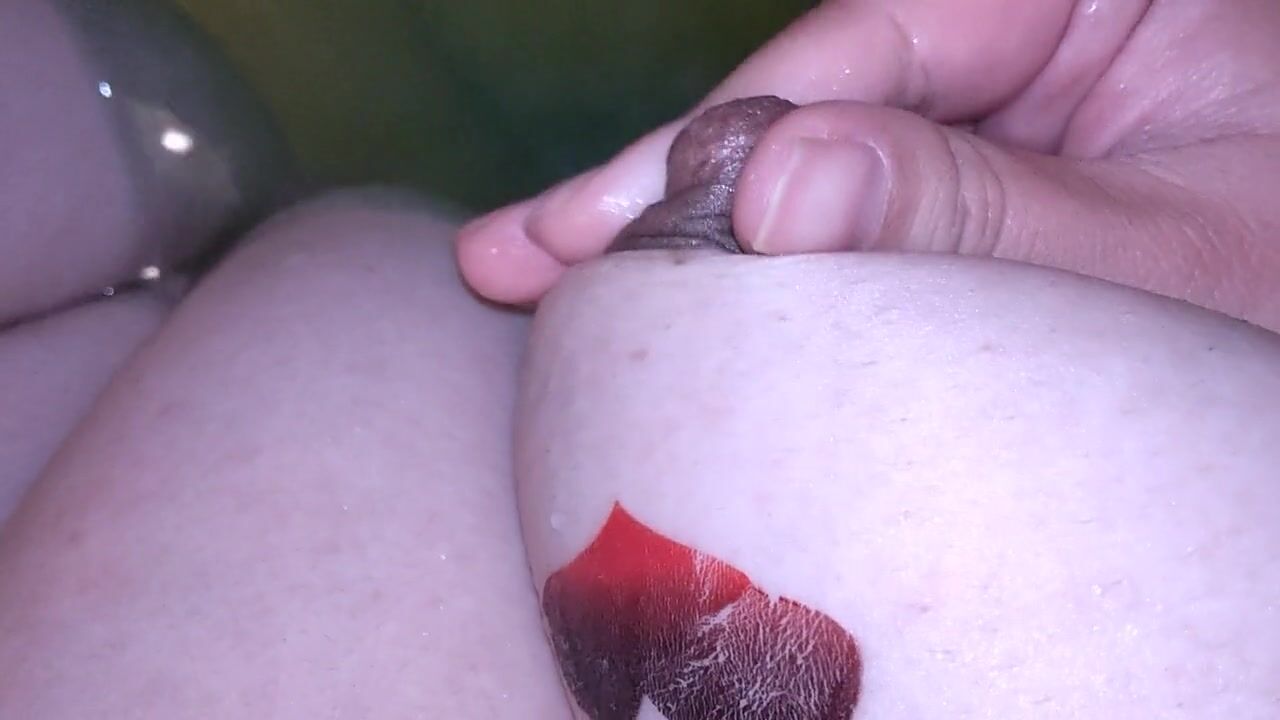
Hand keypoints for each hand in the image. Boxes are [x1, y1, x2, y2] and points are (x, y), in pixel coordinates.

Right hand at [456, 0, 1279, 331]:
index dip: (744, 138)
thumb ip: (976, 211)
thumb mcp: (1164, 252)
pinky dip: (740, 267)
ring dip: (667, 229)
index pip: (882, 40)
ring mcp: (985, 116)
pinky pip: (833, 219)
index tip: (633, 228)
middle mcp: (1023, 37)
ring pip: (800, 160)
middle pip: (806, 95)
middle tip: (520, 252)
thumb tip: (778, 193)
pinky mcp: (962, 193)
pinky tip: (645, 288)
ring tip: (529, 271)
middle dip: (658, 183)